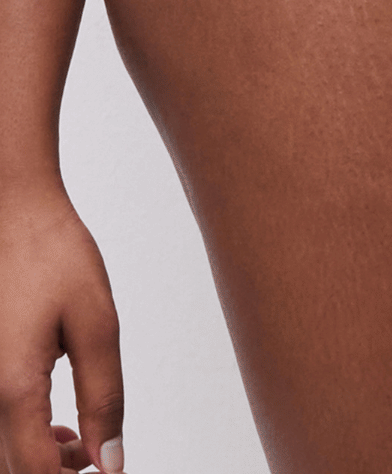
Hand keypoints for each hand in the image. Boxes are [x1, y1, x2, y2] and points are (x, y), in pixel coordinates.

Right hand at [0, 186, 124, 473]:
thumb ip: (103, 395)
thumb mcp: (96, 322)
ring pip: (2, 454)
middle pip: (14, 470)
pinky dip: (26, 440)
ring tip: (83, 449)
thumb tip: (111, 460)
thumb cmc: (54, 255)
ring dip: (40, 464)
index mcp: (12, 388)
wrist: (12, 213)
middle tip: (100, 462)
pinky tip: (60, 431)